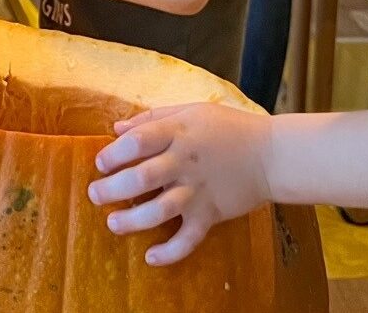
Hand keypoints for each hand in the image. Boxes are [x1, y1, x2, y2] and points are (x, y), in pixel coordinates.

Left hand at [88, 102, 272, 265]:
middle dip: (112, 189)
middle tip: (95, 195)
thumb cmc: (229, 129)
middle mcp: (184, 162)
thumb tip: (117, 128)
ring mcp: (198, 190)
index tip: (100, 163)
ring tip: (113, 223)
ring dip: (132, 220)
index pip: (138, 142)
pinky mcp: (211, 213)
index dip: (113, 153)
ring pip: (159, 210)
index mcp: (178, 133)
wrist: (272, 154)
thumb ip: (153, 118)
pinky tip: (151, 257)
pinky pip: (189, 238)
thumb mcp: (191, 111)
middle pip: (141, 177)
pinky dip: (170, 252)